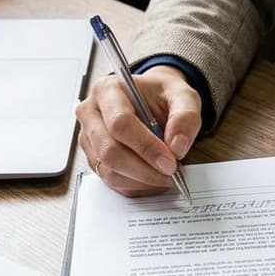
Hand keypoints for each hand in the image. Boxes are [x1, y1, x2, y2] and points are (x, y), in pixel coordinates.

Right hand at [77, 65, 201, 195]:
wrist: (152, 100)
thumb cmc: (163, 95)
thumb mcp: (183, 96)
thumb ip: (185, 117)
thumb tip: (177, 147)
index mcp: (109, 89)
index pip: (120, 123)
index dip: (146, 146)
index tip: (170, 162)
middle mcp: (91, 113)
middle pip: (109, 151)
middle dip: (143, 169)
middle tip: (170, 174)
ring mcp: (88, 137)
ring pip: (109, 170)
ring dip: (140, 181)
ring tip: (164, 176)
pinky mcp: (93, 157)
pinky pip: (111, 180)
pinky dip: (135, 186)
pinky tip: (153, 178)